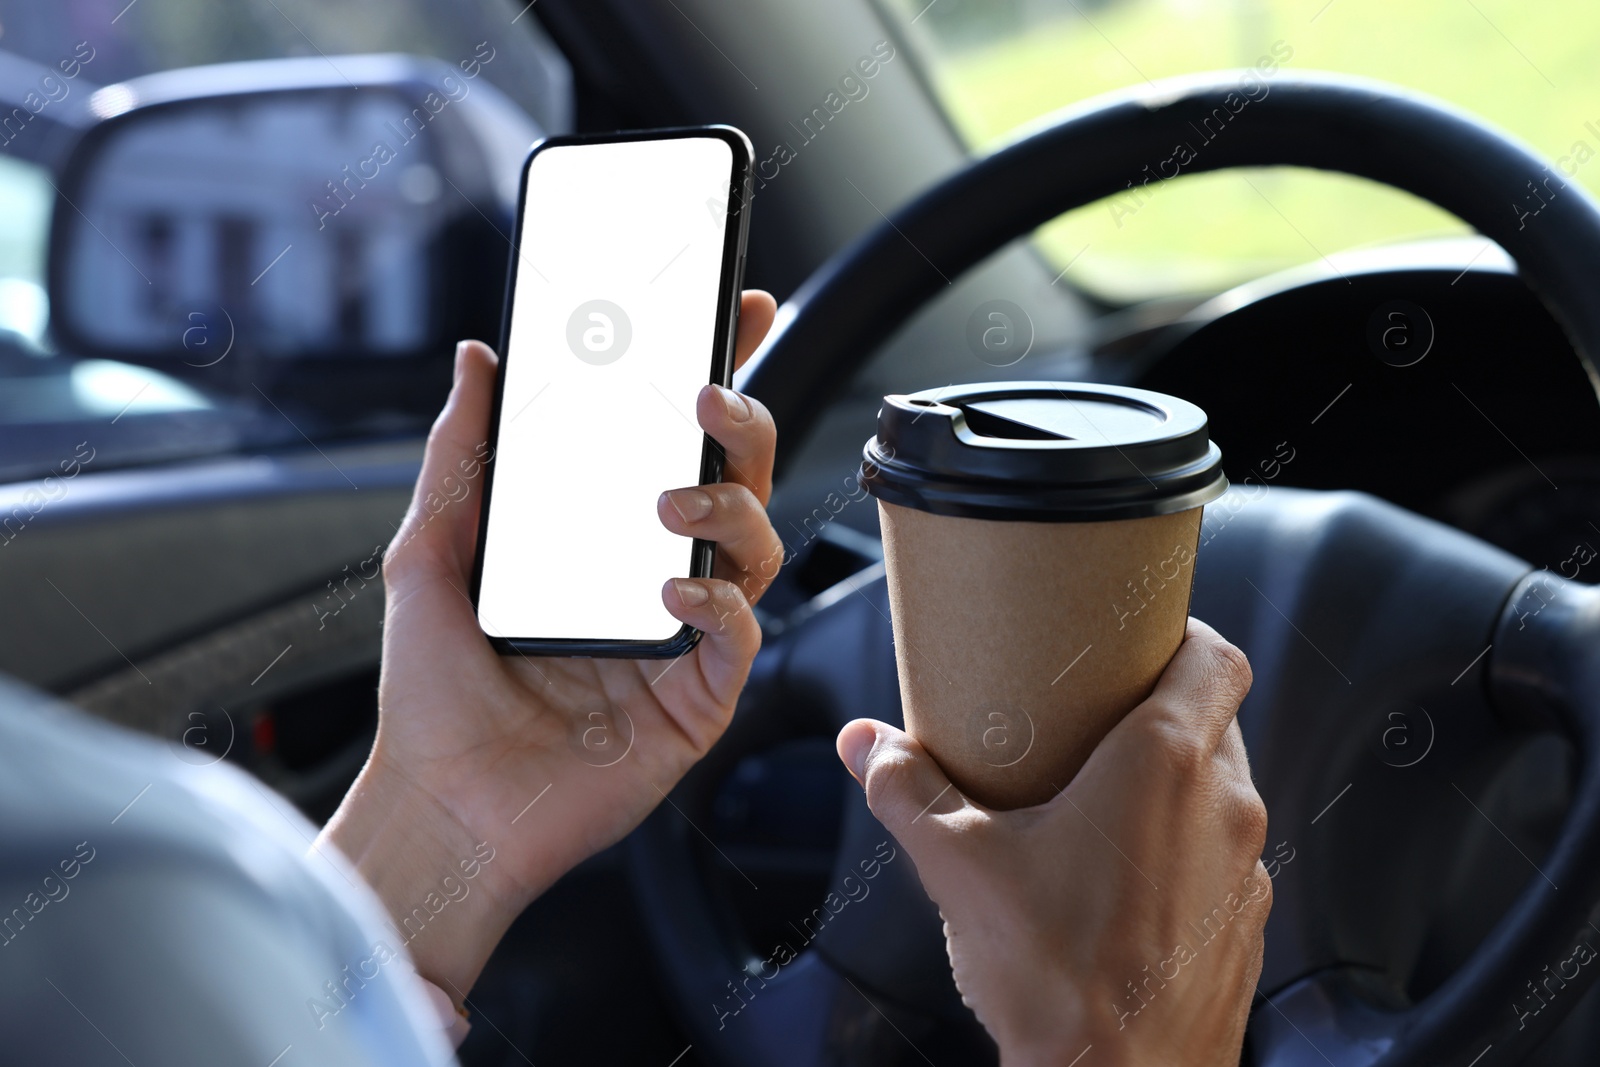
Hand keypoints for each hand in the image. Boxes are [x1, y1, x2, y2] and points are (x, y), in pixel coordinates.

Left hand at [316, 291, 781, 1007]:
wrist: (441, 805)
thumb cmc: (436, 696)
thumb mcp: (429, 554)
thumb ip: (461, 456)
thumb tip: (478, 363)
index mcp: (601, 542)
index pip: (674, 446)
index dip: (717, 379)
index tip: (736, 313)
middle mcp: (651, 580)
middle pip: (734, 483)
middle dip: (740, 426)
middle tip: (705, 398)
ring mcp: (680, 639)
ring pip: (753, 547)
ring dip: (725, 506)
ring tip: (669, 504)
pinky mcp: (696, 699)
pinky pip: (738, 632)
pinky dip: (716, 599)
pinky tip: (669, 589)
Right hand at [836, 619, 1268, 1066]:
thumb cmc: (1054, 978)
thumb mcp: (959, 868)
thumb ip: (908, 790)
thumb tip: (865, 743)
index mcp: (1166, 764)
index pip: (1216, 657)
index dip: (1183, 635)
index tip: (1140, 637)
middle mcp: (1224, 805)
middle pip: (1216, 716)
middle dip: (1162, 704)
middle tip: (1096, 712)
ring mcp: (1245, 868)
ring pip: (1223, 786)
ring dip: (1178, 777)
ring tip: (1104, 793)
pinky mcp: (1246, 923)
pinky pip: (1225, 852)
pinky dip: (1188, 842)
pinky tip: (1125, 872)